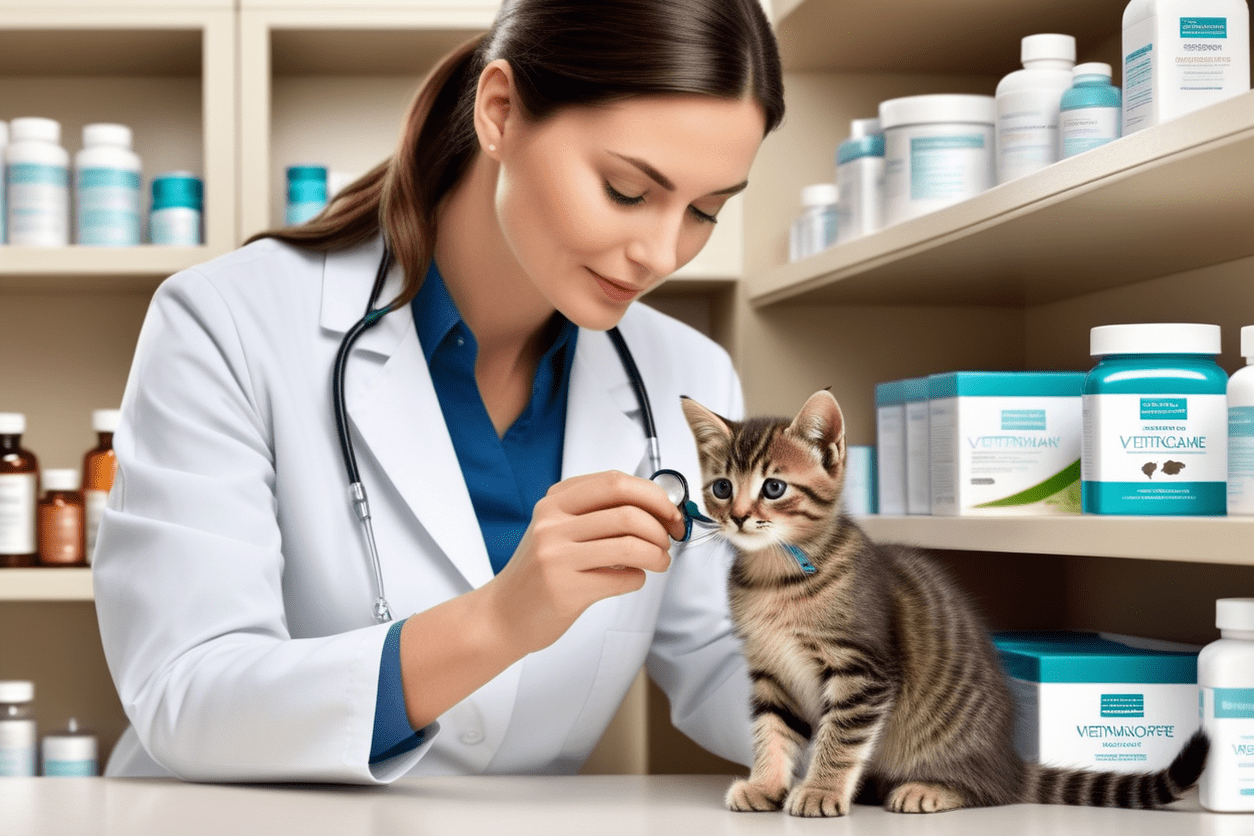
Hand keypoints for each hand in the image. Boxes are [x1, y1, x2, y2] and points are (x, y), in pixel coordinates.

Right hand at [483, 470, 686, 654]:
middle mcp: (553, 524)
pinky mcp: (566, 590)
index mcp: (555, 502)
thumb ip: (596, 513)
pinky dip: (639, 579)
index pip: (615, 483)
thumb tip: (656, 508)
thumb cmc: (539, 571)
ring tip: (658, 561)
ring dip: (657, 555)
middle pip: (627, 512)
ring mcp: (557, 557)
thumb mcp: (556, 529)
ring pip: (631, 546)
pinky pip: (623, 579)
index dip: (653, 495)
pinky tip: (632, 579)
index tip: (669, 511)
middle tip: (668, 539)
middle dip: (660, 526)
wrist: (503, 614)